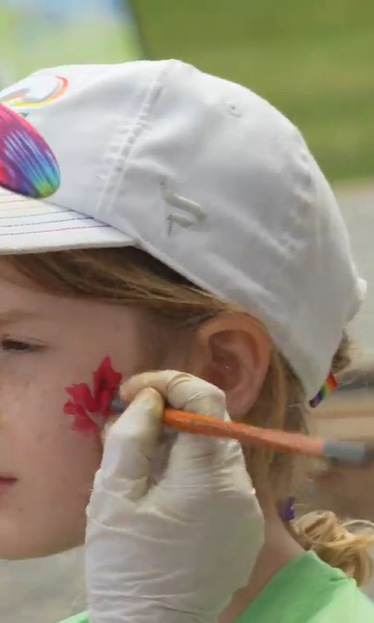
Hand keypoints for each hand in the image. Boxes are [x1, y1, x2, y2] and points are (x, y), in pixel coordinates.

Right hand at [85, 371, 263, 622]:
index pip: (206, 399)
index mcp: (211, 477)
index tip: (132, 393)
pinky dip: (192, 468)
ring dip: (179, 441)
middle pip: (211, 424)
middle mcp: (242, 487)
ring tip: (140, 458)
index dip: (169, 383)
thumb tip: (151, 399)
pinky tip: (162, 487)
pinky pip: (221, 479)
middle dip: (170, 413)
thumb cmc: (127, 564)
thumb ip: (132, 437)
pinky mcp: (246, 526)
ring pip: (215, 450)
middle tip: (128, 421)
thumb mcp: (114, 496)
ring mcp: (250, 509)